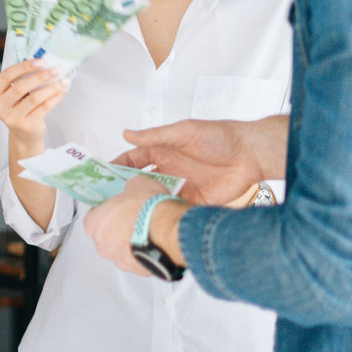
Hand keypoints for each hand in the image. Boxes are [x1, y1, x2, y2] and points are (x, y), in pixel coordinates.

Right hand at [0, 60, 67, 148]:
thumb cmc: (20, 108)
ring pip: (34, 98)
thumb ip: (22, 80)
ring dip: (51, 88)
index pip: (6, 76)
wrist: (23, 134)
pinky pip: (43, 108)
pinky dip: (54, 99)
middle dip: (40, 77)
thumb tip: (44, 65)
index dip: (23, 67)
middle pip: (20, 87)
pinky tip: (61, 92)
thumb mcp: (15, 95)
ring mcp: (12, 118)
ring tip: (63, 81)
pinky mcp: (26, 126)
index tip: (40, 61)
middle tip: (55, 70)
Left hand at [83, 174, 169, 276]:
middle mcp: (102, 245)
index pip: (95, 216)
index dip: (108, 210)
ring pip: (122, 249)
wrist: (169, 230)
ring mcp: (119, 260)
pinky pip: (138, 259)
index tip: (119, 207)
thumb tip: (133, 186)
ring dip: (131, 242)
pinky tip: (155, 242)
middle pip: (107, 235)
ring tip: (147, 230)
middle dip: (119, 227)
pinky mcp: (137, 269)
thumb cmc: (148, 209)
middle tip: (134, 218)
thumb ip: (129, 187)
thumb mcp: (137, 183)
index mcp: (94, 223)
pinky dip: (144, 252)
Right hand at [113, 118, 269, 206]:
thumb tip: (126, 134)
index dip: (117, 167)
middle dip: (124, 190)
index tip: (102, 176)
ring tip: (124, 214)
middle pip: (140, 181)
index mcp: (162, 151)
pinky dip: (164, 213)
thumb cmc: (218, 137)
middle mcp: (168, 169)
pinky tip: (152, 220)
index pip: (132, 160)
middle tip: (107, 200)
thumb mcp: (183, 131)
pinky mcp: (193, 201)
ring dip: (142, 203)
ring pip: (154, 197)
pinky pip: (174, 209)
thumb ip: (155, 136)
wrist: (250, 155)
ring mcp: (180, 186)